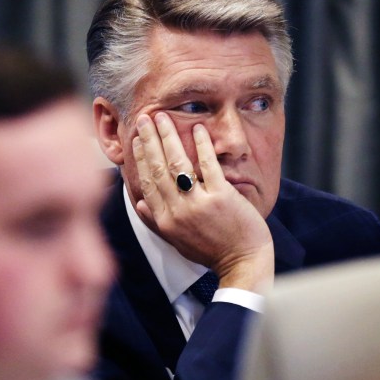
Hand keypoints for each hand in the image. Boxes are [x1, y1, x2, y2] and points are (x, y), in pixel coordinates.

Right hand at [132, 113, 273, 292]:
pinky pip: (208, 165)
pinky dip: (202, 145)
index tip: (137, 139)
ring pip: (177, 164)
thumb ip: (156, 221)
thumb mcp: (177, 241)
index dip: (141, 158)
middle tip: (144, 119)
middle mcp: (178, 212)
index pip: (148, 183)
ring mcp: (199, 204)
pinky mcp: (221, 197)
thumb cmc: (211, 252)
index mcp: (165, 221)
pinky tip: (199, 128)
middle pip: (158, 169)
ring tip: (162, 117)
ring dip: (168, 137)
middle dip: (149, 140)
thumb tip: (138, 202)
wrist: (242, 262)